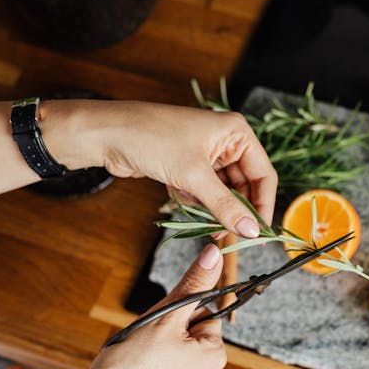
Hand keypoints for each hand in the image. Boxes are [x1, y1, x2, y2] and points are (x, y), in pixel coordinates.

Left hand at [41, 100, 277, 237]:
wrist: (104, 134)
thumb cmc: (151, 139)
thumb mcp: (193, 176)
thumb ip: (226, 206)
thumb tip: (252, 231)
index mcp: (237, 133)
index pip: (264, 176)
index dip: (263, 206)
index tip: (259, 235)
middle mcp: (226, 142)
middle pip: (245, 187)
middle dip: (235, 211)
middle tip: (229, 235)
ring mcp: (207, 155)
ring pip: (224, 193)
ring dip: (212, 209)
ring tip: (199, 216)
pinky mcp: (189, 167)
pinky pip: (205, 193)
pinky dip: (195, 202)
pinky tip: (177, 195)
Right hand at [71, 244, 226, 368]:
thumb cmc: (131, 367)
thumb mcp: (165, 316)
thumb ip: (193, 284)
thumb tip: (216, 254)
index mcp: (216, 356)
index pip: (205, 312)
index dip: (178, 309)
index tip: (160, 320)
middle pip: (188, 329)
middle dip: (165, 327)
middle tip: (144, 339)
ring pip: (172, 347)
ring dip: (153, 343)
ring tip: (135, 355)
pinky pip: (161, 367)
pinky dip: (146, 362)